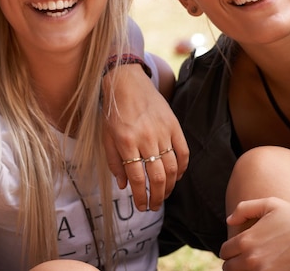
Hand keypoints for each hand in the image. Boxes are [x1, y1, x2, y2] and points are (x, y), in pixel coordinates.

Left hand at [102, 64, 188, 211]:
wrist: (127, 82)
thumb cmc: (113, 111)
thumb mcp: (106, 137)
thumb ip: (114, 162)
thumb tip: (124, 185)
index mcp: (126, 142)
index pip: (138, 178)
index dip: (141, 197)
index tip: (142, 206)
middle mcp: (146, 138)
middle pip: (158, 177)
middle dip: (157, 196)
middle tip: (154, 206)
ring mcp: (162, 131)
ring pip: (172, 167)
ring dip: (170, 185)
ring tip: (163, 194)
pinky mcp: (174, 125)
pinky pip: (183, 152)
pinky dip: (183, 167)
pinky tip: (177, 176)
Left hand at [221, 197, 289, 270]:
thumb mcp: (270, 204)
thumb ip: (244, 209)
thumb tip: (229, 221)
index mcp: (246, 241)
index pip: (224, 252)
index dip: (229, 250)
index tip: (236, 250)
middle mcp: (251, 260)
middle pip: (229, 269)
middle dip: (234, 264)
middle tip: (243, 260)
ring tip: (254, 265)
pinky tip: (266, 269)